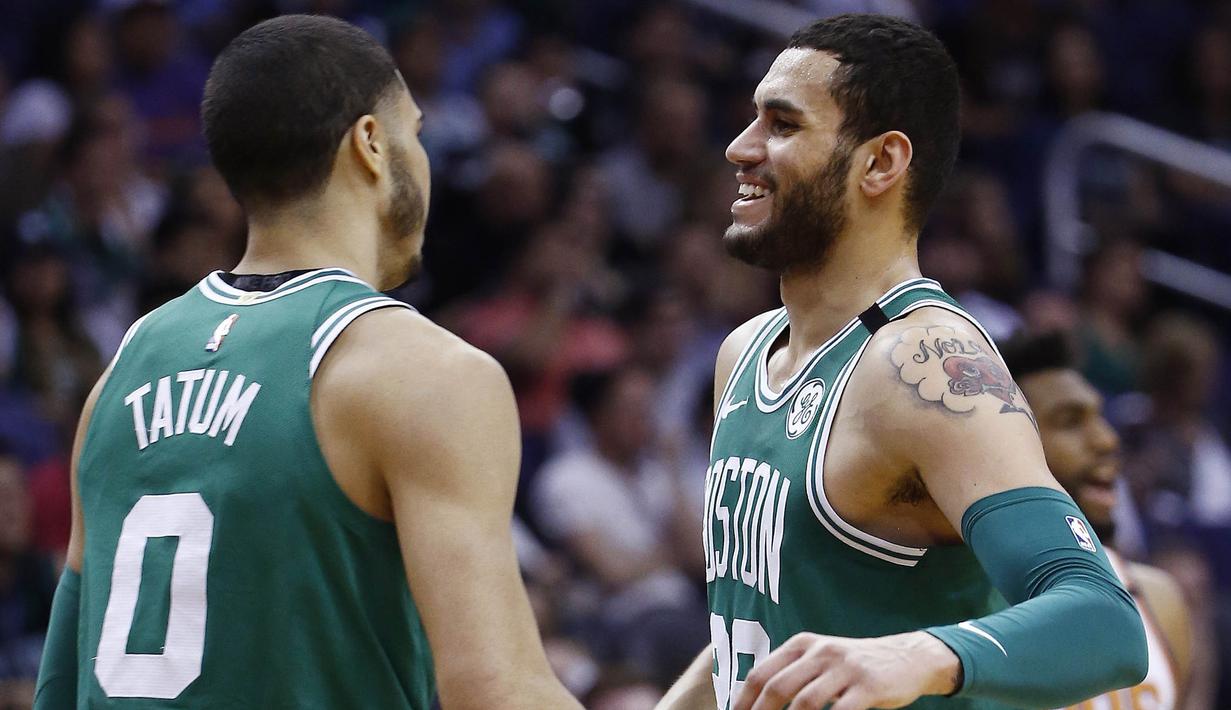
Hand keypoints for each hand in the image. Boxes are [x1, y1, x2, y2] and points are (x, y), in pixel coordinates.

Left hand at [733, 631, 959, 709]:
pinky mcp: (868, 686)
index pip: (761, 673)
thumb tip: (756, 700)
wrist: (908, 657)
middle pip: (777, 687)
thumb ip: (793, 672)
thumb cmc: (855, 665)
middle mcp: (820, 652)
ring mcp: (844, 668)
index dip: (743, 701)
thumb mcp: (821, 658)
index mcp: (802, 644)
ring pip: (805, 703)